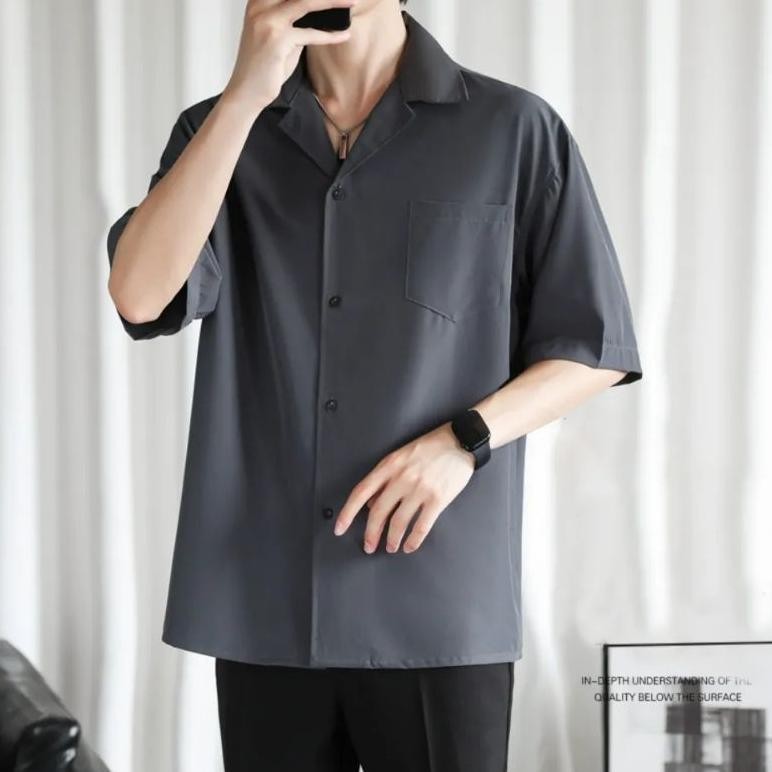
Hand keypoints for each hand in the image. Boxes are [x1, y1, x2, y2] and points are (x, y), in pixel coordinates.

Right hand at [224, 0, 355, 109]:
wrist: (247, 92)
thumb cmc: (264, 67)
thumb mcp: (279, 38)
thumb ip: (295, 22)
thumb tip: (320, 15)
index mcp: (258, 2)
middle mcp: (260, 7)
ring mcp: (268, 22)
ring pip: (305, 2)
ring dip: (332, 1)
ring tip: (351, 2)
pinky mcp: (277, 40)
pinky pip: (310, 34)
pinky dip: (330, 35)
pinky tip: (343, 35)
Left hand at [334, 422, 475, 553]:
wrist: (460, 440)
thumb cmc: (430, 447)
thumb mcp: (400, 456)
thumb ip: (384, 478)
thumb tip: (371, 503)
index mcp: (389, 466)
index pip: (361, 492)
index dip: (347, 512)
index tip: (339, 528)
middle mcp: (401, 478)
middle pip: (378, 512)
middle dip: (371, 534)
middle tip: (368, 546)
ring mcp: (420, 489)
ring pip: (398, 522)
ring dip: (392, 539)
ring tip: (390, 547)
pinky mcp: (438, 499)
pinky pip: (422, 526)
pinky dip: (413, 540)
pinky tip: (409, 546)